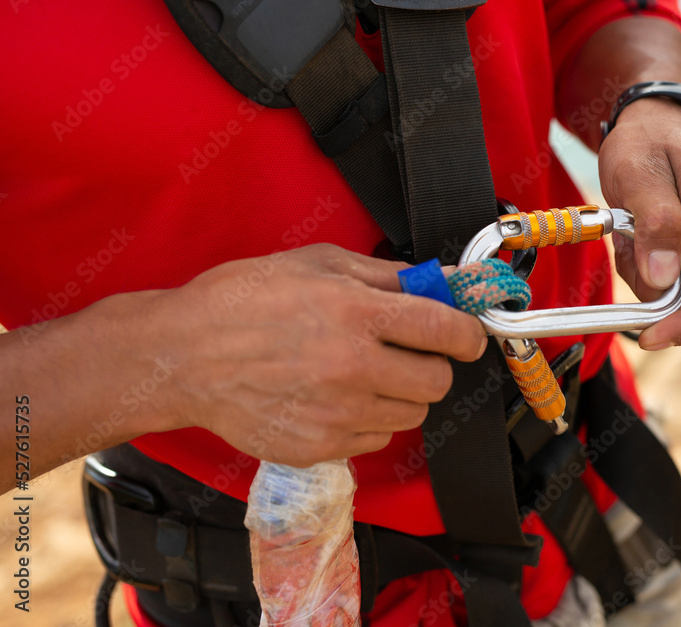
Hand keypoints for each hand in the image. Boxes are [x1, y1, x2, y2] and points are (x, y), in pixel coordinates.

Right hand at [143, 244, 485, 464]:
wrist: (182, 356)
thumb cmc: (244, 300)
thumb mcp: (318, 264)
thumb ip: (390, 275)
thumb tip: (444, 280)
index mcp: (356, 313)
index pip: (447, 330)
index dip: (468, 333)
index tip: (467, 334)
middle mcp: (352, 367)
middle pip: (438, 381)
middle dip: (433, 364)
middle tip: (408, 351)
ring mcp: (337, 413)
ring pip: (412, 414)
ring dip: (402, 393)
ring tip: (365, 373)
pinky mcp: (320, 447)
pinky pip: (376, 439)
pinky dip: (369, 419)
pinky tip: (337, 397)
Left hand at [598, 97, 680, 348]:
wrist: (656, 124)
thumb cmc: (645, 145)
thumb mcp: (637, 175)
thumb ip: (656, 225)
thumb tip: (665, 280)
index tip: (650, 338)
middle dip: (662, 300)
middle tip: (627, 256)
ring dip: (652, 281)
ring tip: (630, 236)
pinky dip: (653, 273)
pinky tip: (638, 240)